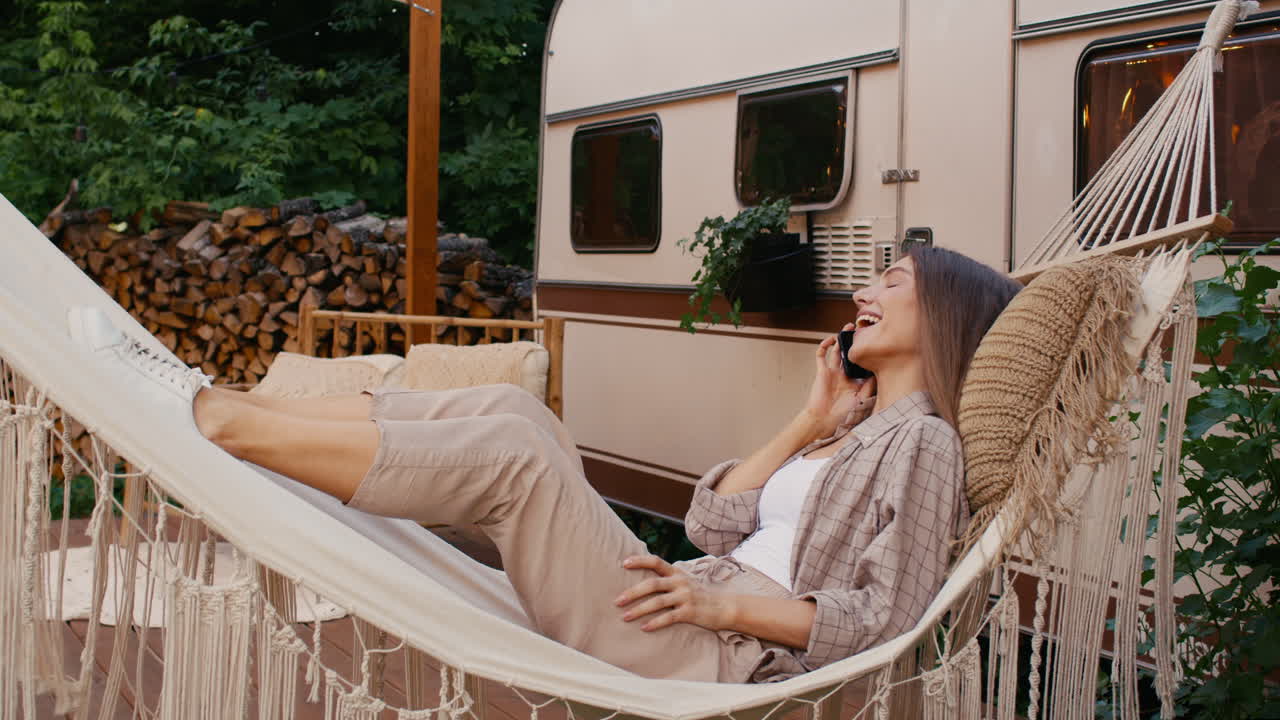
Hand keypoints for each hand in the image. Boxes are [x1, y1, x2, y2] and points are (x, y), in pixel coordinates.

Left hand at [615, 555, 735, 631]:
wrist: (724, 607)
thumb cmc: (699, 596)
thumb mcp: (684, 582)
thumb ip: (668, 580)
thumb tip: (644, 581)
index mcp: (677, 573)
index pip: (656, 561)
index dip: (640, 561)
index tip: (623, 563)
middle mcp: (680, 582)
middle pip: (652, 584)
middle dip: (633, 592)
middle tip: (617, 601)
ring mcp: (685, 597)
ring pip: (657, 602)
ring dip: (639, 610)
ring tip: (625, 617)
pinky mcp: (690, 612)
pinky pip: (669, 617)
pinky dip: (655, 623)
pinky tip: (644, 628)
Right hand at [803, 323, 875, 437]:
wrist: (823, 420)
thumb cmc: (842, 415)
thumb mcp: (862, 400)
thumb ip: (870, 386)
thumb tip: (879, 371)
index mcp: (854, 382)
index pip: (862, 364)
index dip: (868, 354)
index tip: (877, 344)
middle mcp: (844, 375)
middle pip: (850, 353)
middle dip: (855, 342)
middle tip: (863, 330)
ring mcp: (832, 372)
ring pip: (837, 350)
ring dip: (841, 338)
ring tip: (849, 327)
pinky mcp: (821, 371)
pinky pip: (821, 355)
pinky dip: (824, 345)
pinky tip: (831, 339)